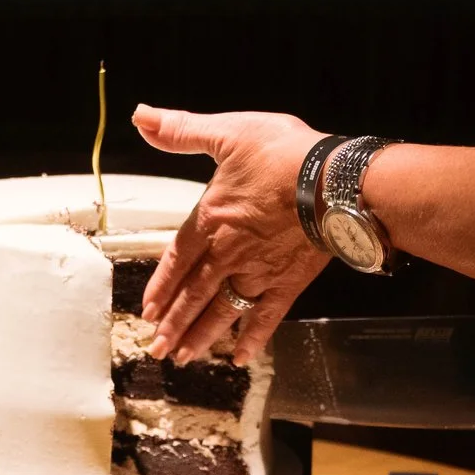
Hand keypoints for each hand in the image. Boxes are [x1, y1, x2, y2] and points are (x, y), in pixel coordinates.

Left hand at [130, 105, 332, 365]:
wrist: (333, 182)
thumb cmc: (283, 154)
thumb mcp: (228, 132)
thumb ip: (183, 131)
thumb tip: (142, 117)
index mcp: (210, 220)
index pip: (176, 260)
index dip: (160, 286)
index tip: (148, 311)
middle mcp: (228, 254)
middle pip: (193, 295)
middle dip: (173, 323)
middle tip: (157, 348)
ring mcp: (258, 273)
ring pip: (222, 312)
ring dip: (201, 336)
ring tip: (184, 357)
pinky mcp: (288, 283)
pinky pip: (265, 318)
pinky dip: (252, 338)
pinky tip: (240, 358)